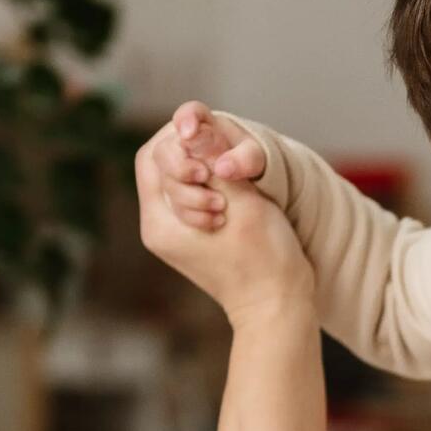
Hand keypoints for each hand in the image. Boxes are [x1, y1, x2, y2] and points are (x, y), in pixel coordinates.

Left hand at [135, 123, 310, 329]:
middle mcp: (157, 226)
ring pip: (176, 178)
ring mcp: (173, 232)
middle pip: (160, 164)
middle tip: (223, 177)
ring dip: (204, 173)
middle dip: (192, 159)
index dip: (182, 144)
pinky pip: (190, 194)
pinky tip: (232, 201)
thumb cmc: (266, 260)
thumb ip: (216, 161)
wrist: (277, 305)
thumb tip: (193, 126)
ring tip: (230, 197)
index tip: (215, 159)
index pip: (152, 157)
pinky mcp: (190, 234)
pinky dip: (211, 188)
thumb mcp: (244, 204)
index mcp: (159, 223)